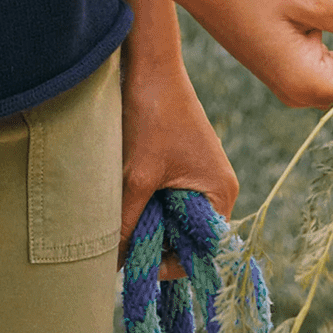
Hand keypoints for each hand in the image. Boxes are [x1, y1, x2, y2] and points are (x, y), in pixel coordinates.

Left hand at [119, 39, 237, 278]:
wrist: (151, 64)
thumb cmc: (152, 116)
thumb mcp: (137, 176)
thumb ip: (127, 222)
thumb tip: (111, 264)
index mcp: (220, 193)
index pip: (203, 250)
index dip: (170, 264)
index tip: (138, 267)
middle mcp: (218, 187)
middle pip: (189, 236)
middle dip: (158, 244)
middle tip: (125, 248)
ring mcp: (203, 174)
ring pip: (176, 217)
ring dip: (151, 223)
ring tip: (123, 224)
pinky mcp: (186, 164)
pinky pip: (171, 198)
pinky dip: (150, 204)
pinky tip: (127, 201)